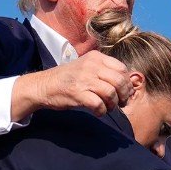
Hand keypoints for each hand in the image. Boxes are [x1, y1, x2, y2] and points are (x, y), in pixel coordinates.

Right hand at [13, 50, 132, 119]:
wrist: (44, 85)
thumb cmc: (67, 78)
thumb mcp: (86, 66)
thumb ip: (103, 71)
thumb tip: (126, 84)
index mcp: (95, 57)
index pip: (122, 68)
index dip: (127, 83)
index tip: (125, 92)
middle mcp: (91, 65)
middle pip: (119, 81)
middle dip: (123, 95)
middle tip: (120, 103)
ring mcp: (84, 79)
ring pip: (111, 93)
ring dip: (113, 104)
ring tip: (108, 108)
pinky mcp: (77, 93)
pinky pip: (99, 104)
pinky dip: (102, 111)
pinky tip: (98, 112)